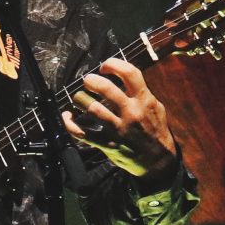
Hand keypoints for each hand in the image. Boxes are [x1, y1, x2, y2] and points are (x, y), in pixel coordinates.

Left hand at [63, 56, 176, 177]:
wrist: (158, 160)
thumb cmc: (155, 130)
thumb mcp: (155, 107)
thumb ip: (141, 93)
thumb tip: (124, 77)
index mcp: (144, 100)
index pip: (130, 73)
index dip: (114, 64)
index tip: (104, 67)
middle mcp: (130, 112)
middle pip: (107, 89)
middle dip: (92, 81)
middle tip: (87, 80)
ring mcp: (117, 129)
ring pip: (92, 109)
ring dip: (80, 100)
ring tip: (78, 97)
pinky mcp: (106, 143)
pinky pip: (82, 133)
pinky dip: (69, 124)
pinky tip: (66, 117)